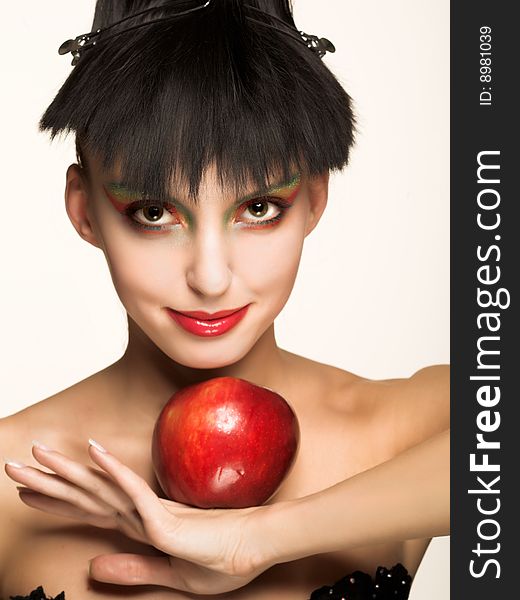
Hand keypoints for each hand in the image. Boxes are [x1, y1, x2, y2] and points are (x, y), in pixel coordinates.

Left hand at [4, 440, 274, 593]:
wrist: (252, 551)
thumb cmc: (219, 560)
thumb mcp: (168, 575)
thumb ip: (132, 570)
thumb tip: (93, 567)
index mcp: (139, 526)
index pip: (90, 510)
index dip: (59, 500)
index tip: (30, 491)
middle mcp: (138, 513)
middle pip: (85, 495)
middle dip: (48, 482)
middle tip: (14, 465)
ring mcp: (150, 511)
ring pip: (100, 488)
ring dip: (67, 471)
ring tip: (38, 453)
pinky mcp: (164, 516)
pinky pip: (133, 491)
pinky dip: (112, 472)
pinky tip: (93, 452)